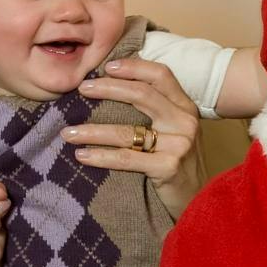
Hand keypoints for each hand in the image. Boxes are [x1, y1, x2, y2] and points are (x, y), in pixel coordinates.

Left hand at [69, 59, 202, 215]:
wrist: (198, 200)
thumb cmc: (178, 163)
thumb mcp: (175, 130)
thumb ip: (157, 109)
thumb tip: (117, 82)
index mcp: (185, 107)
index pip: (160, 75)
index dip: (134, 67)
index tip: (107, 66)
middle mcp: (185, 121)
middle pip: (142, 94)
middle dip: (107, 88)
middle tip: (81, 89)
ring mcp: (179, 144)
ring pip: (127, 130)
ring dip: (93, 130)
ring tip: (69, 133)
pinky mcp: (169, 167)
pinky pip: (126, 158)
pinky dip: (101, 156)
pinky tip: (82, 155)